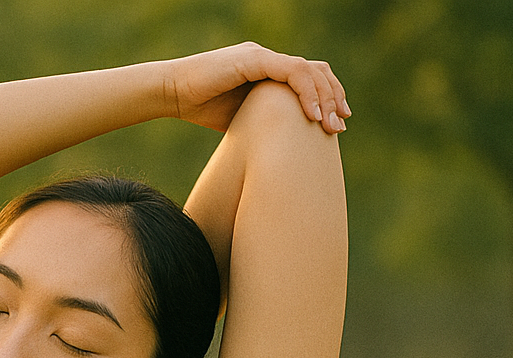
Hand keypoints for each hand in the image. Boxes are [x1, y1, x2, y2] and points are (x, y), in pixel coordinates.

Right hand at [167, 42, 349, 133]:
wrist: (172, 93)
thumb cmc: (201, 108)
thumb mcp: (242, 118)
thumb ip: (265, 121)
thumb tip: (284, 146)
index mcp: (269, 70)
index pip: (310, 76)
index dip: (329, 97)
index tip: (338, 123)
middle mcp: (270, 59)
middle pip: (317, 70)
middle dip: (334, 98)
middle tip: (339, 126)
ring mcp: (263, 56)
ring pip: (309, 70)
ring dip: (324, 97)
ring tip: (329, 124)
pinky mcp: (254, 59)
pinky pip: (291, 71)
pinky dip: (306, 92)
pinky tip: (311, 115)